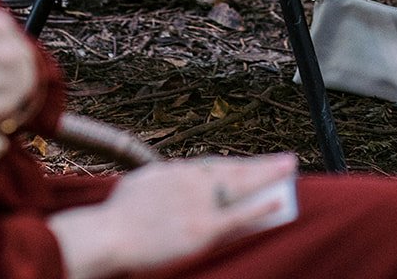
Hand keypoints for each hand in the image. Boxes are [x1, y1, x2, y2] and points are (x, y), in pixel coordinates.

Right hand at [50, 155, 297, 278]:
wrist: (107, 236)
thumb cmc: (115, 219)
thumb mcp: (139, 186)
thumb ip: (160, 183)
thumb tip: (170, 182)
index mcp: (175, 172)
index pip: (215, 166)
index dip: (238, 164)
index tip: (255, 163)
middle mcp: (192, 182)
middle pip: (235, 170)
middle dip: (263, 165)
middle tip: (288, 160)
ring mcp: (198, 204)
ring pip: (241, 187)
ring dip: (267, 178)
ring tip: (290, 172)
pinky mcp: (202, 228)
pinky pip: (237, 217)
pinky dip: (259, 207)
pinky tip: (277, 201)